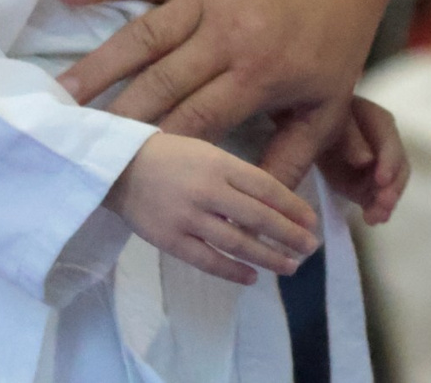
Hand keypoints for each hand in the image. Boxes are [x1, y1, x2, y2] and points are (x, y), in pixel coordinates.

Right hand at [54, 0, 391, 188]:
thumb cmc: (332, 37)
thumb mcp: (327, 104)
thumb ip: (293, 157)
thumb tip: (264, 209)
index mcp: (259, 74)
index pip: (195, 123)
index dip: (157, 152)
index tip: (119, 179)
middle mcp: (228, 36)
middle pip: (158, 86)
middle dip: (116, 120)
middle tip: (73, 148)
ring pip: (142, 37)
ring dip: (98, 66)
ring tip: (57, 95)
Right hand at [105, 133, 319, 285]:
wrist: (118, 167)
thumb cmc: (171, 156)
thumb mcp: (209, 153)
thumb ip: (238, 176)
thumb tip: (276, 204)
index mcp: (220, 164)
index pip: (267, 188)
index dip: (293, 207)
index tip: (312, 222)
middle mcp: (207, 190)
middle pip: (258, 218)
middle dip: (289, 235)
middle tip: (310, 248)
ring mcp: (187, 217)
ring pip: (237, 243)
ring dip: (268, 257)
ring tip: (290, 266)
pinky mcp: (169, 240)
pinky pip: (206, 260)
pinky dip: (232, 271)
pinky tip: (252, 277)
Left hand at [320, 96, 409, 224]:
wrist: (302, 129)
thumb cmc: (318, 118)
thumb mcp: (332, 122)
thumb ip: (350, 138)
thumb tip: (367, 161)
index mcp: (379, 122)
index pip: (390, 143)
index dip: (389, 162)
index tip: (381, 181)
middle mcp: (385, 145)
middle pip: (398, 166)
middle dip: (392, 187)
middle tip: (383, 205)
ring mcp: (378, 167)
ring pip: (390, 186)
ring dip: (385, 202)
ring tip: (375, 218)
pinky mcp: (368, 184)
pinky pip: (376, 198)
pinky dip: (376, 209)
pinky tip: (371, 219)